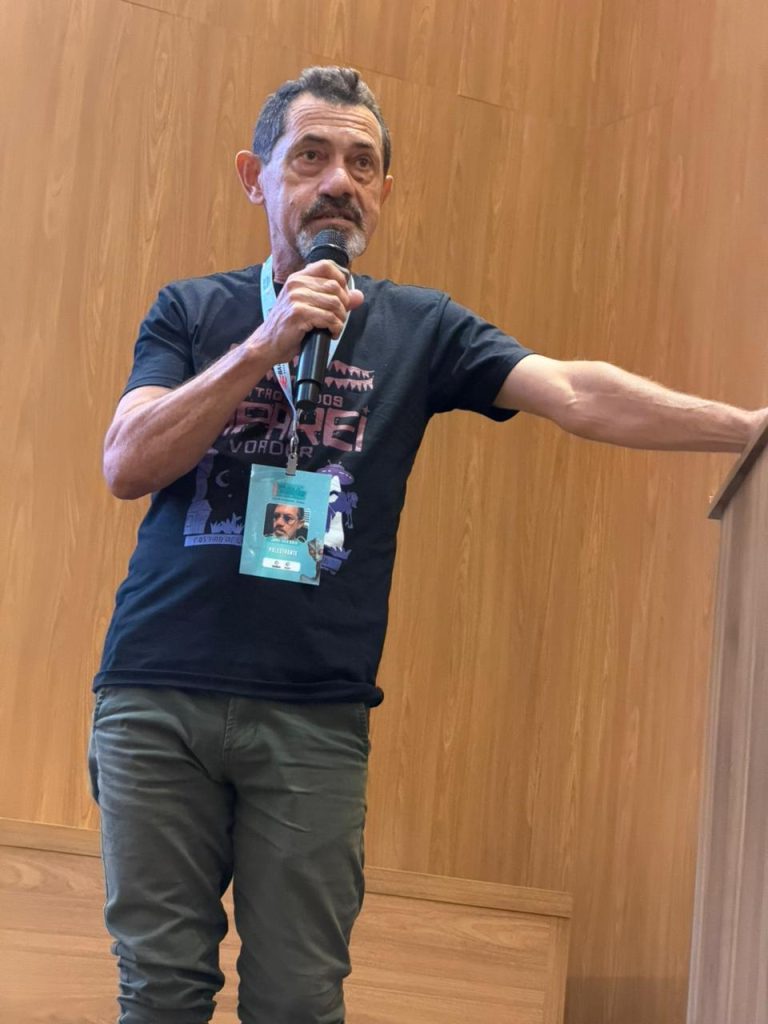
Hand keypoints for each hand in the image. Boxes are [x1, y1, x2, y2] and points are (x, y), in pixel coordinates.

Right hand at [249, 260, 363, 365]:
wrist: (268, 344)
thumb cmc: (289, 327)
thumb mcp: (310, 308)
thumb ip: (334, 299)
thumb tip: (359, 296)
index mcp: (298, 278)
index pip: (327, 266)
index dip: (341, 280)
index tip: (342, 297)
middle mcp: (296, 284)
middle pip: (335, 287)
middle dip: (344, 306)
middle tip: (338, 319)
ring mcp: (296, 298)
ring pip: (335, 303)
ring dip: (341, 319)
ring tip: (334, 328)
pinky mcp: (299, 313)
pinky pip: (329, 318)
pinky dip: (336, 328)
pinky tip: (331, 334)